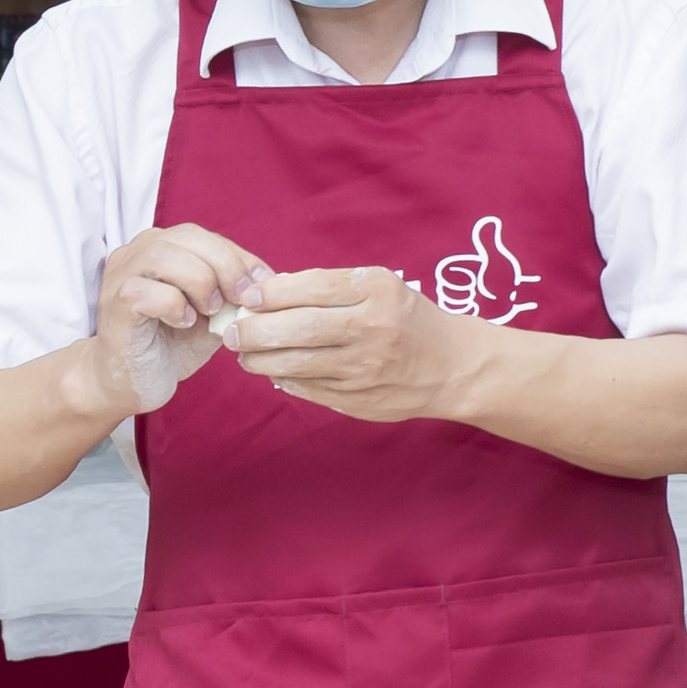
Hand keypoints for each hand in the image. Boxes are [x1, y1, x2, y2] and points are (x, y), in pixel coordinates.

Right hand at [81, 222, 264, 416]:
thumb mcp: (212, 313)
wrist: (131, 383)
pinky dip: (174, 306)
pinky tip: (183, 323)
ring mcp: (121, 276)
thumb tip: (272, 280)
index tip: (262, 284)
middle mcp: (137, 253)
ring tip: (210, 311)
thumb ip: (233, 293)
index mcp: (162, 247)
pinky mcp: (115, 305)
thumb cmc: (170, 345)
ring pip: (164, 256)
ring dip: (200, 283)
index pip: (206, 237)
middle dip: (225, 266)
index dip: (239, 257)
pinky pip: (146, 292)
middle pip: (188, 236)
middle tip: (239, 299)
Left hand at [227, 265, 486, 426]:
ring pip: (295, 363)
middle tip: (232, 332)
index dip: (269, 294)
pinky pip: (307, 388)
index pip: (309, 287)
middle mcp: (372, 328)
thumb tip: (266, 296)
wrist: (454, 366)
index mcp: (377, 291)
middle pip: (296, 328)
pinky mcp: (358, 400)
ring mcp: (365, 369)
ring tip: (245, 354)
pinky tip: (276, 370)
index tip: (248, 298)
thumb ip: (330, 290)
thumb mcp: (380, 288)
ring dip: (259, 359)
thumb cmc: (408, 319)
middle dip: (253, 330)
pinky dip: (284, 378)